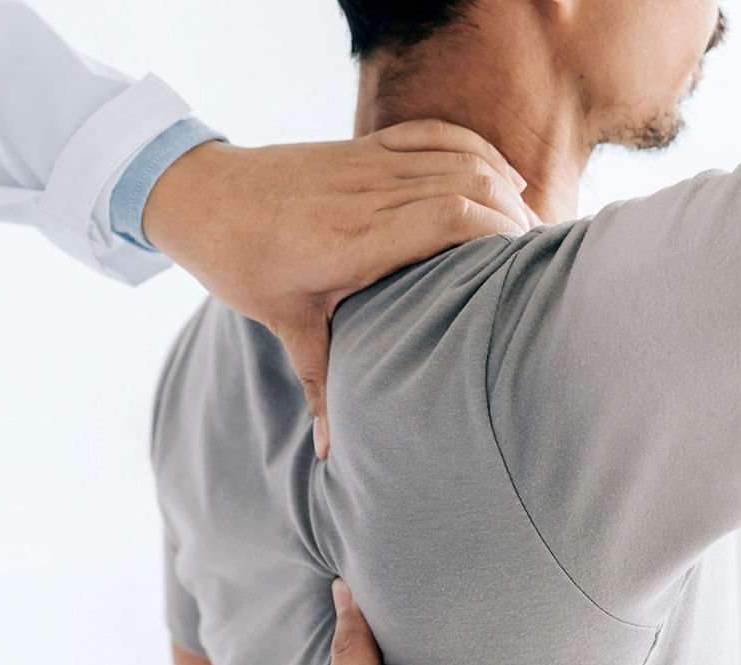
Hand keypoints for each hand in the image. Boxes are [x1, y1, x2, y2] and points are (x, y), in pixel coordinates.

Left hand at [143, 121, 538, 458]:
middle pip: (468, 186)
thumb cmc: (237, 261)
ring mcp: (366, 162)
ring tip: (532, 233)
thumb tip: (331, 454)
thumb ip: (319, 383)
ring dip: (504, 188)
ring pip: (459, 158)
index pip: (447, 217)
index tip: (525, 269)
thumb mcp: (281, 323)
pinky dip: (477, 149)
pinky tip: (505, 177)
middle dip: (515, 220)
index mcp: (350, 237)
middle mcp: (366, 192)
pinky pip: (435, 134)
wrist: (198, 196)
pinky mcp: (363, 145)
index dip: (498, 235)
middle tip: (542, 263)